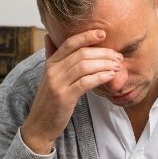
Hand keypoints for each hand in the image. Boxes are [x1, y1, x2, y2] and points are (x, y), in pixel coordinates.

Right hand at [21, 30, 123, 153]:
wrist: (39, 125)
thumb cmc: (49, 101)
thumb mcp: (48, 76)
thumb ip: (51, 56)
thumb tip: (48, 36)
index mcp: (50, 63)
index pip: (69, 43)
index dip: (87, 36)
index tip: (103, 33)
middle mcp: (52, 70)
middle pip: (81, 54)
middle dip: (103, 53)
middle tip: (118, 56)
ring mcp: (57, 83)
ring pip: (84, 66)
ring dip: (104, 64)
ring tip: (117, 66)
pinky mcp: (64, 97)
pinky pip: (85, 82)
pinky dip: (100, 77)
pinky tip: (110, 76)